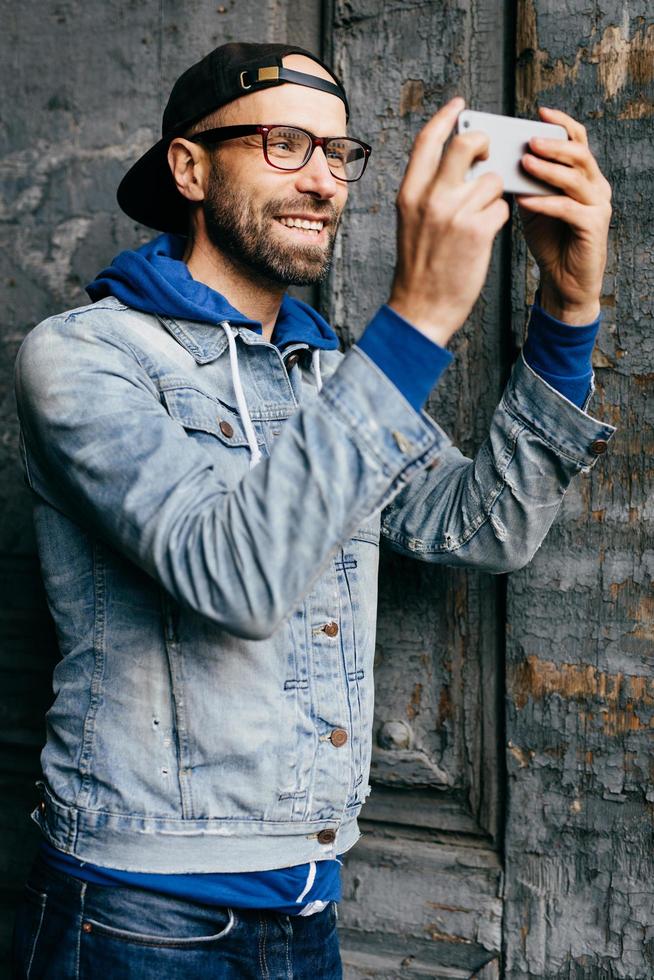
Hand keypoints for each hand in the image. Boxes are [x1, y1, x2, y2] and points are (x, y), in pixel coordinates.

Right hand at [388, 97, 509, 346]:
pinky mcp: (477, 232)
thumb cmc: (420, 268)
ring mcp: (454, 214)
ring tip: (480, 216)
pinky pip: (501, 208)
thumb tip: (460, 162)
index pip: (428, 140)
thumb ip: (429, 190)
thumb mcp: (411, 222)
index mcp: (409, 193)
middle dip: (484, 145)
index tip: (461, 104)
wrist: (421, 309)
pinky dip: (498, 218)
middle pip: (467, 144)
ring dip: (493, 195)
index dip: (446, 117)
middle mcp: (430, 198)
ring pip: (491, 179)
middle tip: (488, 156)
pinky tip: (486, 234)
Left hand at [516, 107, 611, 323]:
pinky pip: (568, 209)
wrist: (565, 280)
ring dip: (548, 169)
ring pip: (576, 178)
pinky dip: (545, 202)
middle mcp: (596, 186)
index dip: (561, 124)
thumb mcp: (534, 205)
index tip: (539, 112)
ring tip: (525, 162)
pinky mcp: (594, 227)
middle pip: (580, 154)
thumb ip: (526, 183)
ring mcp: (598, 205)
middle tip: (528, 140)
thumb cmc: (550, 241)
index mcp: (584, 176)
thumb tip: (501, 161)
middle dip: (553, 144)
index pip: (578, 140)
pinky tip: (525, 200)